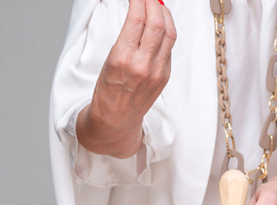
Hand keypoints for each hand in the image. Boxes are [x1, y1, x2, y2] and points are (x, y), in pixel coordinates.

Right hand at [77, 0, 174, 157]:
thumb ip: (128, 37)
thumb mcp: (110, 59)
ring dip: (165, 14)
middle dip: (154, 3)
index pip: (137, 19)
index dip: (140, 0)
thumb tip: (140, 14)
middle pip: (157, 23)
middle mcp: (142, 65)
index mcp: (123, 59)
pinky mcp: (165, 76)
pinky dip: (166, 31)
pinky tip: (160, 24)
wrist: (115, 120)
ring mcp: (157, 71)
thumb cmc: (107, 91)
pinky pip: (169, 47)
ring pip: (169, 34)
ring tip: (157, 5)